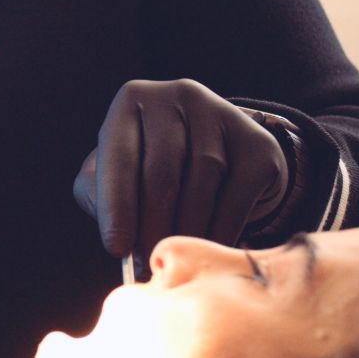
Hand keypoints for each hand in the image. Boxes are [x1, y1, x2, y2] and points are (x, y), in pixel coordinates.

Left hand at [73, 79, 287, 270]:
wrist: (219, 153)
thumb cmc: (149, 167)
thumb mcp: (114, 173)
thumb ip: (101, 196)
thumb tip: (118, 238)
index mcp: (132, 101)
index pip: (118, 157)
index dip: (116, 207)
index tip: (116, 249)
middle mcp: (177, 96)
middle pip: (162, 172)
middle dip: (152, 225)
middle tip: (149, 260)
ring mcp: (221, 114)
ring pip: (200, 184)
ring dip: (186, 230)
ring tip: (176, 257)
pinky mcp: (257, 143)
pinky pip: (236, 196)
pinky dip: (219, 230)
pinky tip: (207, 248)